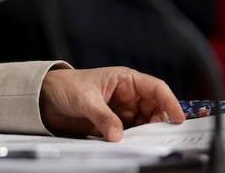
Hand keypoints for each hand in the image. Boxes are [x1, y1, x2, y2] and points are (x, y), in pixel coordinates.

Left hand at [39, 66, 183, 141]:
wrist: (46, 98)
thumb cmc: (67, 87)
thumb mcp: (85, 99)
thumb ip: (103, 117)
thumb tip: (118, 135)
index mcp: (125, 80)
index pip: (155, 88)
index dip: (170, 102)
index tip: (177, 118)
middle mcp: (128, 95)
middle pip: (154, 109)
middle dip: (159, 122)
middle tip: (159, 136)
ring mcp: (122, 111)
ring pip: (144, 124)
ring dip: (145, 133)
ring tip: (143, 143)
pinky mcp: (114, 125)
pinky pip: (130, 134)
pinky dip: (133, 140)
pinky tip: (131, 146)